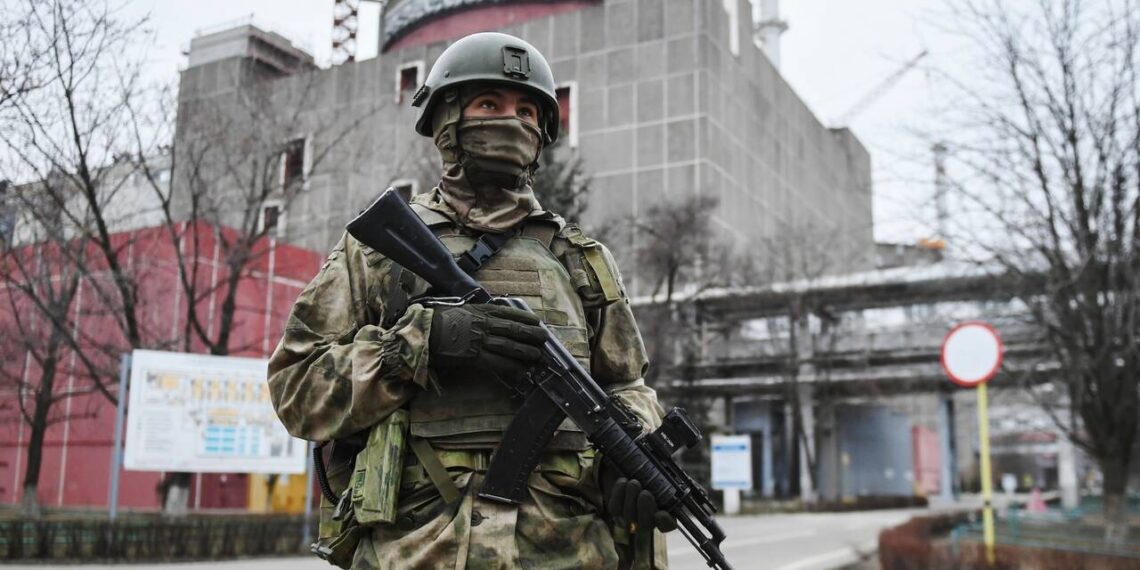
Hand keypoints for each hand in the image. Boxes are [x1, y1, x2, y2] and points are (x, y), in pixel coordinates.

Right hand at [428, 303, 546, 381]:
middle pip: (513, 329)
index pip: (508, 313)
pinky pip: (497, 363)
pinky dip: (511, 367)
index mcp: (480, 311)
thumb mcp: (458, 309)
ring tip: (538, 355)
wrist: (422, 332)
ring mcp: (480, 340)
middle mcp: (483, 324)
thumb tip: (482, 313)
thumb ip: (473, 312)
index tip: (536, 321)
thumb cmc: (435, 319)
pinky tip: (521, 371)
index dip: (524, 318)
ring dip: (525, 351)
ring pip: (509, 346)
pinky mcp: (474, 357)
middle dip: (531, 334)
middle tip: (544, 338)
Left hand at [601, 461, 677, 533]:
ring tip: (634, 482)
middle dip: (645, 510)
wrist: (628, 464)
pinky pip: (615, 509)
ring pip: (629, 517)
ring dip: (631, 499)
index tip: (661, 513)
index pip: (668, 525)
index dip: (665, 523)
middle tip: (646, 493)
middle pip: (646, 526)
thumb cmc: (650, 467)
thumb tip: (678, 465)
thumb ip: (669, 474)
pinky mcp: (616, 512)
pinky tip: (623, 481)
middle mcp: (648, 520)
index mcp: (666, 511)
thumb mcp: (663, 468)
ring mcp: (630, 518)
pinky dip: (619, 495)